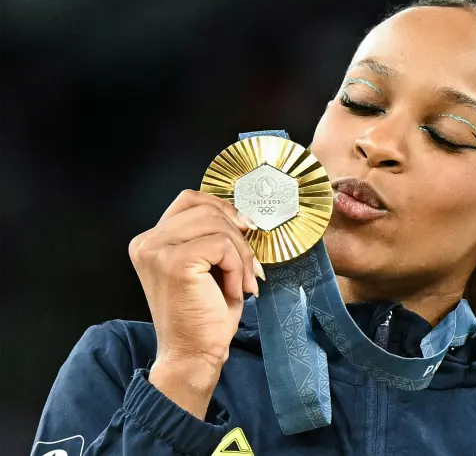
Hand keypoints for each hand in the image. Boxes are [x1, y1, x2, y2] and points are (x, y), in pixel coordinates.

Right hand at [128, 189, 263, 417]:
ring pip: (217, 225)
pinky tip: (233, 291)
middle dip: (238, 236)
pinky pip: (222, 246)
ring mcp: (157, 251)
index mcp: (151, 240)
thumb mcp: (207, 266)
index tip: (243, 229)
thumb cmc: (204, 315)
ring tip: (241, 283)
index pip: (190, 199)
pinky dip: (238, 267)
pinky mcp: (175, 263)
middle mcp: (147, 242)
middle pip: (207, 209)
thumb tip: (243, 217)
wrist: (193, 355)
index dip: (222, 208)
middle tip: (250, 268)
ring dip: (241, 255)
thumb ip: (211, 236)